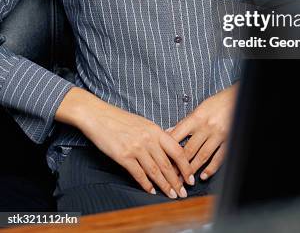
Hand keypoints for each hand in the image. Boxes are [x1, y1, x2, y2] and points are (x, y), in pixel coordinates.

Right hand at [77, 99, 195, 197]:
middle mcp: (148, 139)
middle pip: (167, 164)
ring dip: (164, 185)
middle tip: (183, 193)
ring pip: (155, 171)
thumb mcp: (143, 122)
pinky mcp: (123, 156)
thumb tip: (170, 141)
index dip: (185, 166)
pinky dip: (146, 184)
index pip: (177, 150)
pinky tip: (151, 191)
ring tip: (171, 195)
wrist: (98, 116)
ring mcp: (136, 148)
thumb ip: (156, 134)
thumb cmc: (120, 119)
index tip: (190, 176)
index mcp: (155, 130)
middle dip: (177, 181)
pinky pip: (138, 174)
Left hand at [166, 83, 238, 180]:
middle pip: (189, 149)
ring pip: (202, 156)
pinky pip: (219, 157)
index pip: (178, 135)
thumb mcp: (200, 108)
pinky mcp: (229, 140)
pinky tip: (204, 175)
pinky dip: (211, 168)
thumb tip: (170, 131)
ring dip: (192, 169)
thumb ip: (186, 122)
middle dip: (178, 165)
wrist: (238, 98)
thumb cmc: (217, 102)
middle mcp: (206, 127)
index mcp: (197, 117)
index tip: (162, 159)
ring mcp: (218, 135)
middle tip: (171, 176)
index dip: (168, 149)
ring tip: (184, 180)